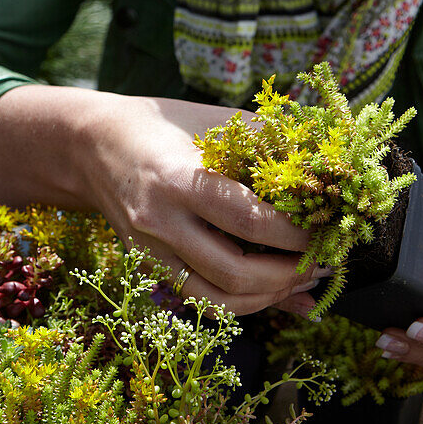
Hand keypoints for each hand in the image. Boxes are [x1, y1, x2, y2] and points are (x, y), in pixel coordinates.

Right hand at [84, 94, 322, 317]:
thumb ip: (266, 142)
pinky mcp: (149, 267)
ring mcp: (150, 252)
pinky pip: (201, 300)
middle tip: (325, 259)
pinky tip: (277, 292)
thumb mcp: (214, 121)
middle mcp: (160, 223)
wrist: (92, 144)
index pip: (247, 219)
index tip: (330, 227)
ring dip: (270, 297)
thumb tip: (320, 169)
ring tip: (305, 278)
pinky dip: (244, 302)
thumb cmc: (162, 123)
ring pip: (217, 299)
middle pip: (233, 271)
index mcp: (178, 179)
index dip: (295, 232)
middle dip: (289, 272)